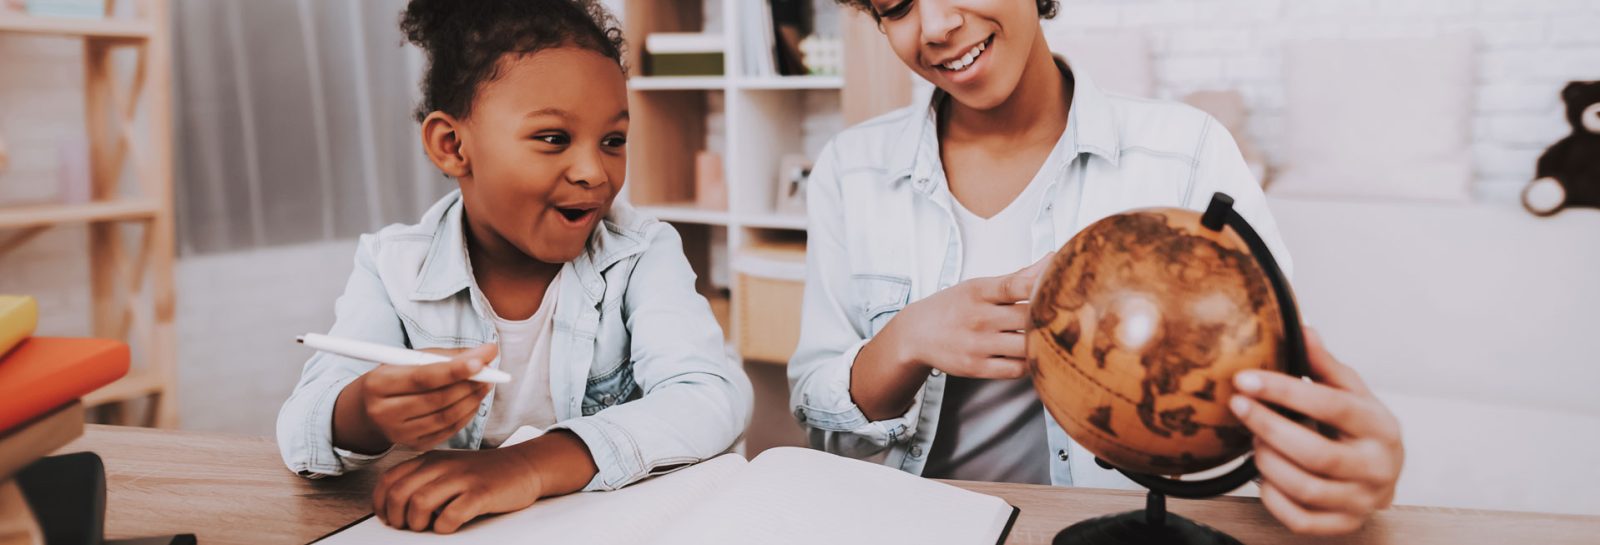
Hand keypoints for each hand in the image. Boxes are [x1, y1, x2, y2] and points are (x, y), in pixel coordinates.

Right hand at [350, 344, 498, 449]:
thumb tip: (485, 352)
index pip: (423, 378)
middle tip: (490, 371)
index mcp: (379, 384)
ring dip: (472, 399)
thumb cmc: (396, 377)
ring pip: (445, 417)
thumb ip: (446, 355)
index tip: (482, 359)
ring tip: (485, 383)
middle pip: (437, 399)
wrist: (369, 410)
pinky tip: (474, 401)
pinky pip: (447, 431)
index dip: (455, 370)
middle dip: (469, 384)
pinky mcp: (413, 445)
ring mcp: (399, 433)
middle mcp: (384, 412)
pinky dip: (466, 415)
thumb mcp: (410, 359)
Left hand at [372, 446, 542, 533]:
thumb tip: (396, 506)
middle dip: (396, 517)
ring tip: (425, 527)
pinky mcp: (481, 493)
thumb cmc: (484, 472)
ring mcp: (462, 478)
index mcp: (431, 459)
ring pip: (419, 502)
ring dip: (416, 523)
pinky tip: (448, 527)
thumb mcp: (449, 467)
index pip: (390, 479)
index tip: (386, 517)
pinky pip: (451, 514)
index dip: (380, 502)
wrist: (524, 465)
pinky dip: (443, 527)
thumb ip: (424, 478)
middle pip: (399, 493)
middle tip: (405, 527)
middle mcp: (443, 465)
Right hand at [878, 257, 1049, 379]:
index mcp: (979, 292)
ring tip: (1057, 339)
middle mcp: (979, 318)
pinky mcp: (976, 367)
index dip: (1041, 284)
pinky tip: (1035, 355)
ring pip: (1025, 346)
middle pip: (1027, 318)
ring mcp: (977, 344)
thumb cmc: (953, 306)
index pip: (1014, 286)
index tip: (1062, 284)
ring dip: (1044, 343)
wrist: (915, 334)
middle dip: (1052, 318)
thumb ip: (1017, 277)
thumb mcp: (979, 286)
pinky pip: (1015, 369)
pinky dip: (1031, 364)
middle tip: (1073, 317)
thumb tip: (1052, 259)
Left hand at [1230, 328, 1403, 535]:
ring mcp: (1361, 500)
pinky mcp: (1344, 525)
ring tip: (1252, 441)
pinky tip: (1261, 477)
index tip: (1245, 379)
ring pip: (1305, 487)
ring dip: (1267, 462)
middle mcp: (1376, 466)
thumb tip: (1301, 329)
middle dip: (1268, 427)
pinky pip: (1300, 519)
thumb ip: (1325, 366)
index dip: (1285, 391)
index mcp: (1380, 426)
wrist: (1385, 474)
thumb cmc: (1361, 428)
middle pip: (1315, 452)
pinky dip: (1272, 498)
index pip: (1331, 405)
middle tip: (1238, 407)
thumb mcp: (1352, 392)